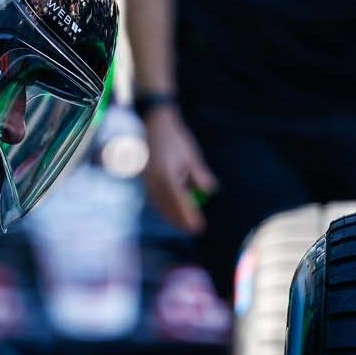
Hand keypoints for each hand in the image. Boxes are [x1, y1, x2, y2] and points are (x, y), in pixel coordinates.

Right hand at [142, 109, 216, 233]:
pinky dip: (162, 207)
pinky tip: (169, 212)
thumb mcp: (191, 155)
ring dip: (170, 216)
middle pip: (168, 207)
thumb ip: (199, 174)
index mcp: (168, 176)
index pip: (180, 202)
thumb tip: (210, 191)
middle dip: (180, 220)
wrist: (154, 123)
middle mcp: (155, 181)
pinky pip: (153, 198)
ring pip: (159, 204)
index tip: (199, 227)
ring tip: (182, 225)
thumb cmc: (176, 137)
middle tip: (193, 231)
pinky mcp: (145, 178)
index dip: (189, 216)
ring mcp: (148, 180)